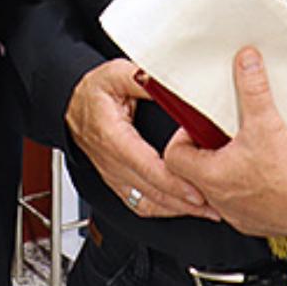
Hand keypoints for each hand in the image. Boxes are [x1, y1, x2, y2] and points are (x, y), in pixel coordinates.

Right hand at [66, 60, 219, 220]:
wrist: (71, 105)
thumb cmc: (93, 92)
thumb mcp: (115, 74)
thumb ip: (143, 79)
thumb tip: (168, 85)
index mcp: (112, 137)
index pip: (145, 167)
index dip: (173, 182)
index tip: (197, 189)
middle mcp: (113, 163)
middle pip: (151, 192)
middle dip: (185, 202)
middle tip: (215, 204)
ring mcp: (115, 177)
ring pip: (147, 204)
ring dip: (178, 210)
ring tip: (206, 211)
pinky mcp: (118, 183)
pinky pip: (141, 205)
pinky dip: (164, 210)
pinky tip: (183, 209)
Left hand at [162, 48, 286, 237]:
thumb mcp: (266, 122)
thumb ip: (253, 87)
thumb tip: (246, 62)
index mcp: (211, 176)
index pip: (174, 156)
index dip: (182, 137)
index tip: (197, 127)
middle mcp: (219, 200)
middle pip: (194, 173)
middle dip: (205, 151)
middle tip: (219, 135)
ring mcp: (237, 214)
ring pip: (216, 191)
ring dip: (224, 170)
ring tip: (240, 152)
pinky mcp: (256, 223)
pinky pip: (239, 205)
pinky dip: (244, 188)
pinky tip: (260, 173)